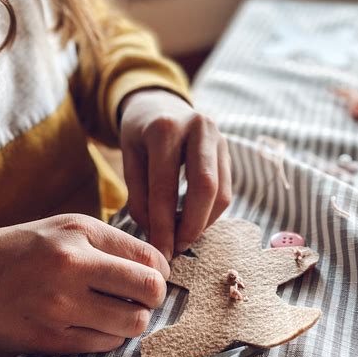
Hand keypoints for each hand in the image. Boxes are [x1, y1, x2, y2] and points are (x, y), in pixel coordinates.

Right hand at [0, 214, 169, 352]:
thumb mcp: (63, 229)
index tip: (154, 276)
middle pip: (150, 290)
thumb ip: (110, 243)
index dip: (161, 271)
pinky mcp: (52, 338)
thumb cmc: (18, 252)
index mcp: (79, 232)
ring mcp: (61, 305)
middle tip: (143, 298)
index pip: (149, 256)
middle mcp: (72, 266)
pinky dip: (109, 336)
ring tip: (117, 312)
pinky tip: (93, 324)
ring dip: (133, 320)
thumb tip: (157, 267)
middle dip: (154, 297)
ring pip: (134, 323)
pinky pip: (107, 343)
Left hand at [120, 89, 231, 260]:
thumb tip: (156, 237)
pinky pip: (226, 192)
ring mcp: (220, 138)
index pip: (165, 187)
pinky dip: (210, 214)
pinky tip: (192, 222)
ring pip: (221, 193)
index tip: (160, 252)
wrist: (160, 104)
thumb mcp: (129, 159)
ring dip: (202, 223)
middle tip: (177, 249)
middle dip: (191, 226)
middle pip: (205, 188)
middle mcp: (199, 128)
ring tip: (182, 237)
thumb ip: (139, 198)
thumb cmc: (140, 135)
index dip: (163, 225)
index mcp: (166, 128)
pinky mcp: (229, 152)